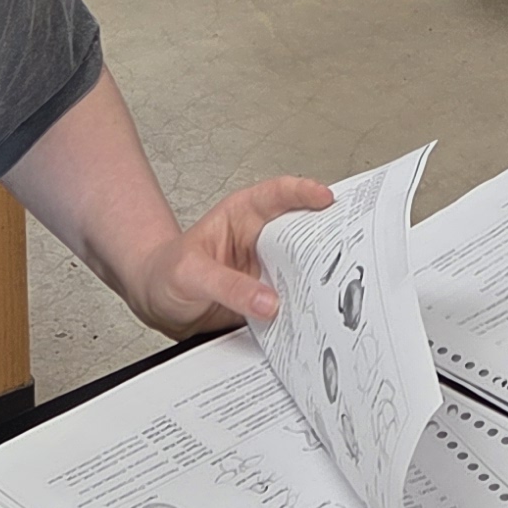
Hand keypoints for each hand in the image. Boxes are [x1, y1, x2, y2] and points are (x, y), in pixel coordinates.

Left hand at [123, 175, 331, 334]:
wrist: (158, 303)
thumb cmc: (167, 274)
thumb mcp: (191, 274)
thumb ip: (228, 286)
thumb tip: (268, 301)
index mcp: (243, 215)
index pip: (278, 194)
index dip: (303, 192)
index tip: (324, 198)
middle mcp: (262, 239)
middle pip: (303, 230)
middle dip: (327, 234)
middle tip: (349, 244)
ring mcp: (269, 269)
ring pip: (304, 266)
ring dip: (320, 276)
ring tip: (338, 284)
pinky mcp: (270, 297)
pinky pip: (294, 300)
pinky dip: (307, 306)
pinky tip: (317, 315)